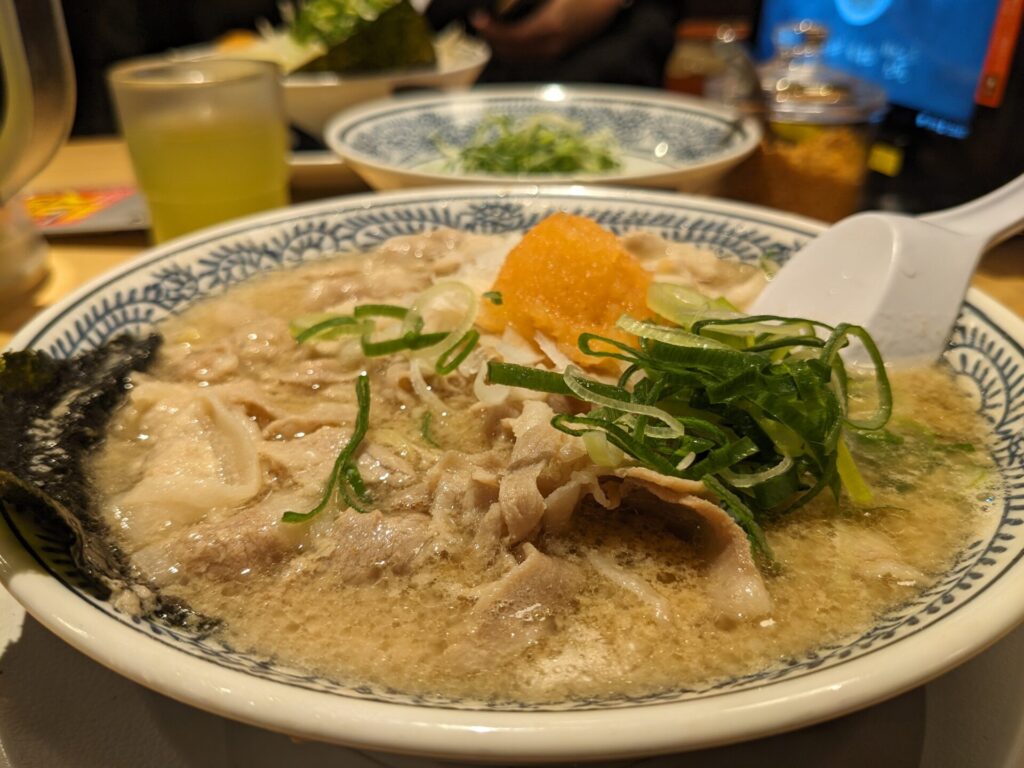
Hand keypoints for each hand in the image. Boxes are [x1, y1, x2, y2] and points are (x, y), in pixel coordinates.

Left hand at [471, 0, 623, 61]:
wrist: (610, 2)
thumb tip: (503, 3)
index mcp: (549, 26)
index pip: (510, 37)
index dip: (490, 30)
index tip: (476, 18)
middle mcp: (551, 44)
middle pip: (511, 52)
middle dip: (492, 39)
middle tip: (481, 23)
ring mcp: (556, 51)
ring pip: (519, 58)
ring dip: (502, 46)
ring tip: (491, 31)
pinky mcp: (560, 52)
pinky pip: (530, 57)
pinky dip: (515, 50)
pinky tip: (508, 37)